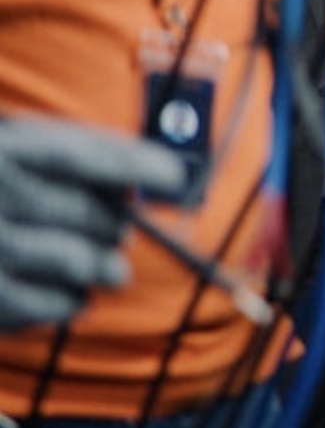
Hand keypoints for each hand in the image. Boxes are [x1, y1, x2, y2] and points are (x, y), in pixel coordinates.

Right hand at [0, 119, 184, 329]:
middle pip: (86, 212)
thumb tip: (140, 180)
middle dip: (116, 226)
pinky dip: (70, 303)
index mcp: (2, 150)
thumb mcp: (13, 150)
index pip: (79, 155)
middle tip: (121, 233)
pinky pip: (47, 305)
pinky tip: (74, 299)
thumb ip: (69, 157)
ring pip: (75, 261)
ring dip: (104, 267)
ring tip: (112, 270)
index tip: (176, 175)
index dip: (133, 164)